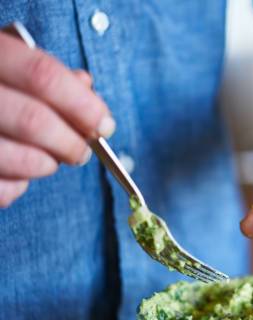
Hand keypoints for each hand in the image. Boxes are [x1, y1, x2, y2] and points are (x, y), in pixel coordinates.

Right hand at [0, 32, 114, 207]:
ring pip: (19, 158)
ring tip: (50, 160)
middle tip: (82, 152)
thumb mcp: (9, 61)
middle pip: (34, 121)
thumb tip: (86, 86)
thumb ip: (45, 73)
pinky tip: (18, 174)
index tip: (105, 126)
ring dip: (46, 165)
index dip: (83, 105)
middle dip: (71, 143)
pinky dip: (17, 187)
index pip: (43, 76)